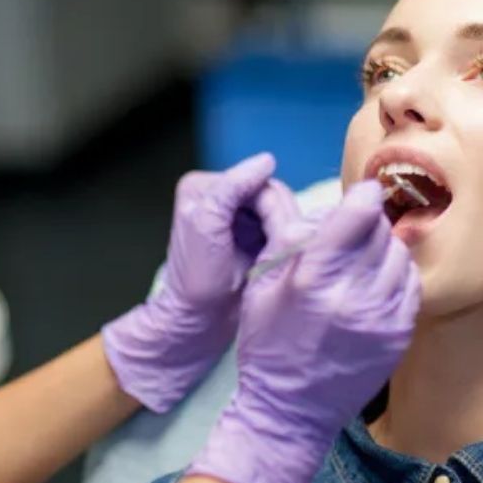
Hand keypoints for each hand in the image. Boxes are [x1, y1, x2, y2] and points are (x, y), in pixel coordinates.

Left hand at [102, 153, 275, 412]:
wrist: (198, 322)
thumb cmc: (197, 280)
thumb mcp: (208, 226)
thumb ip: (232, 188)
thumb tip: (267, 160)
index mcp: (205, 186)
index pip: (259, 182)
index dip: (272, 210)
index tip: (273, 242)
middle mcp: (222, 195)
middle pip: (274, 195)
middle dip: (279, 224)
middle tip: (273, 254)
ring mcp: (240, 216)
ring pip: (284, 212)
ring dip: (284, 236)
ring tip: (272, 260)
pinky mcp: (254, 235)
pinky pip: (283, 228)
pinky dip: (285, 243)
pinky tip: (276, 260)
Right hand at [187, 179, 420, 482]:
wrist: (289, 411)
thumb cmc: (268, 344)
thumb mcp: (262, 284)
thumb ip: (292, 239)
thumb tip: (329, 207)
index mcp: (313, 279)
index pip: (358, 214)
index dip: (364, 196)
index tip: (364, 193)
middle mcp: (352, 297)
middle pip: (382, 231)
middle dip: (370, 224)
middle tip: (356, 231)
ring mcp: (381, 319)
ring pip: (401, 256)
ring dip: (385, 250)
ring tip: (364, 260)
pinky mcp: (398, 336)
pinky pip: (411, 286)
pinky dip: (397, 276)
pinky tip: (377, 283)